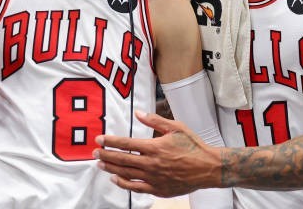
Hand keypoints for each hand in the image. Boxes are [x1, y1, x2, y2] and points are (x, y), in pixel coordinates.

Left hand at [93, 111, 221, 196]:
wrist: (208, 168)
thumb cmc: (193, 146)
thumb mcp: (176, 127)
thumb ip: (155, 120)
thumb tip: (138, 113)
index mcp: (155, 147)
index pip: (126, 144)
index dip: (110, 142)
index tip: (99, 139)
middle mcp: (151, 163)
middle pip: (122, 160)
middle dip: (106, 155)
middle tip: (94, 152)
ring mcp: (153, 178)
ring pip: (126, 174)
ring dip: (110, 168)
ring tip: (100, 164)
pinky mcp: (157, 189)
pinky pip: (135, 187)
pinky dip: (123, 183)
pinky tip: (115, 178)